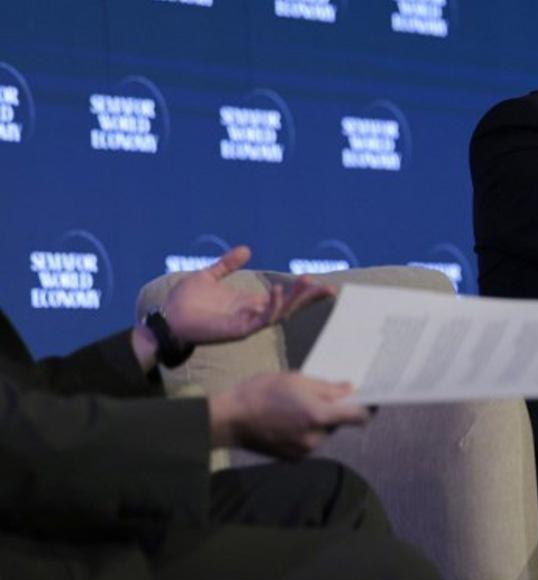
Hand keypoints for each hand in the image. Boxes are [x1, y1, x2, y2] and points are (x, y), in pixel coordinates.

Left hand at [162, 245, 334, 344]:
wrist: (166, 318)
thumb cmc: (184, 302)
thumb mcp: (208, 276)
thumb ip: (227, 265)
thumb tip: (246, 250)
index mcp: (248, 302)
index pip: (282, 297)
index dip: (302, 293)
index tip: (323, 284)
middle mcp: (252, 313)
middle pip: (289, 307)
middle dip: (308, 298)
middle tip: (328, 288)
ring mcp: (246, 323)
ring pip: (279, 312)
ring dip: (294, 298)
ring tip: (307, 281)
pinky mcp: (237, 330)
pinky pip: (260, 319)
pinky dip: (270, 306)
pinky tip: (275, 290)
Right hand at [209, 372, 370, 458]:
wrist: (230, 419)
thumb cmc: (261, 393)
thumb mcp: (297, 380)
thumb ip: (328, 388)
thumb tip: (350, 389)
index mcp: (318, 415)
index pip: (359, 416)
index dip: (369, 407)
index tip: (372, 400)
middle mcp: (315, 438)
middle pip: (339, 423)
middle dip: (334, 410)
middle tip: (320, 395)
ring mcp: (304, 451)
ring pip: (324, 432)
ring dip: (319, 421)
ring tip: (297, 407)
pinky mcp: (294, 458)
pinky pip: (310, 442)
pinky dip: (306, 432)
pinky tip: (289, 420)